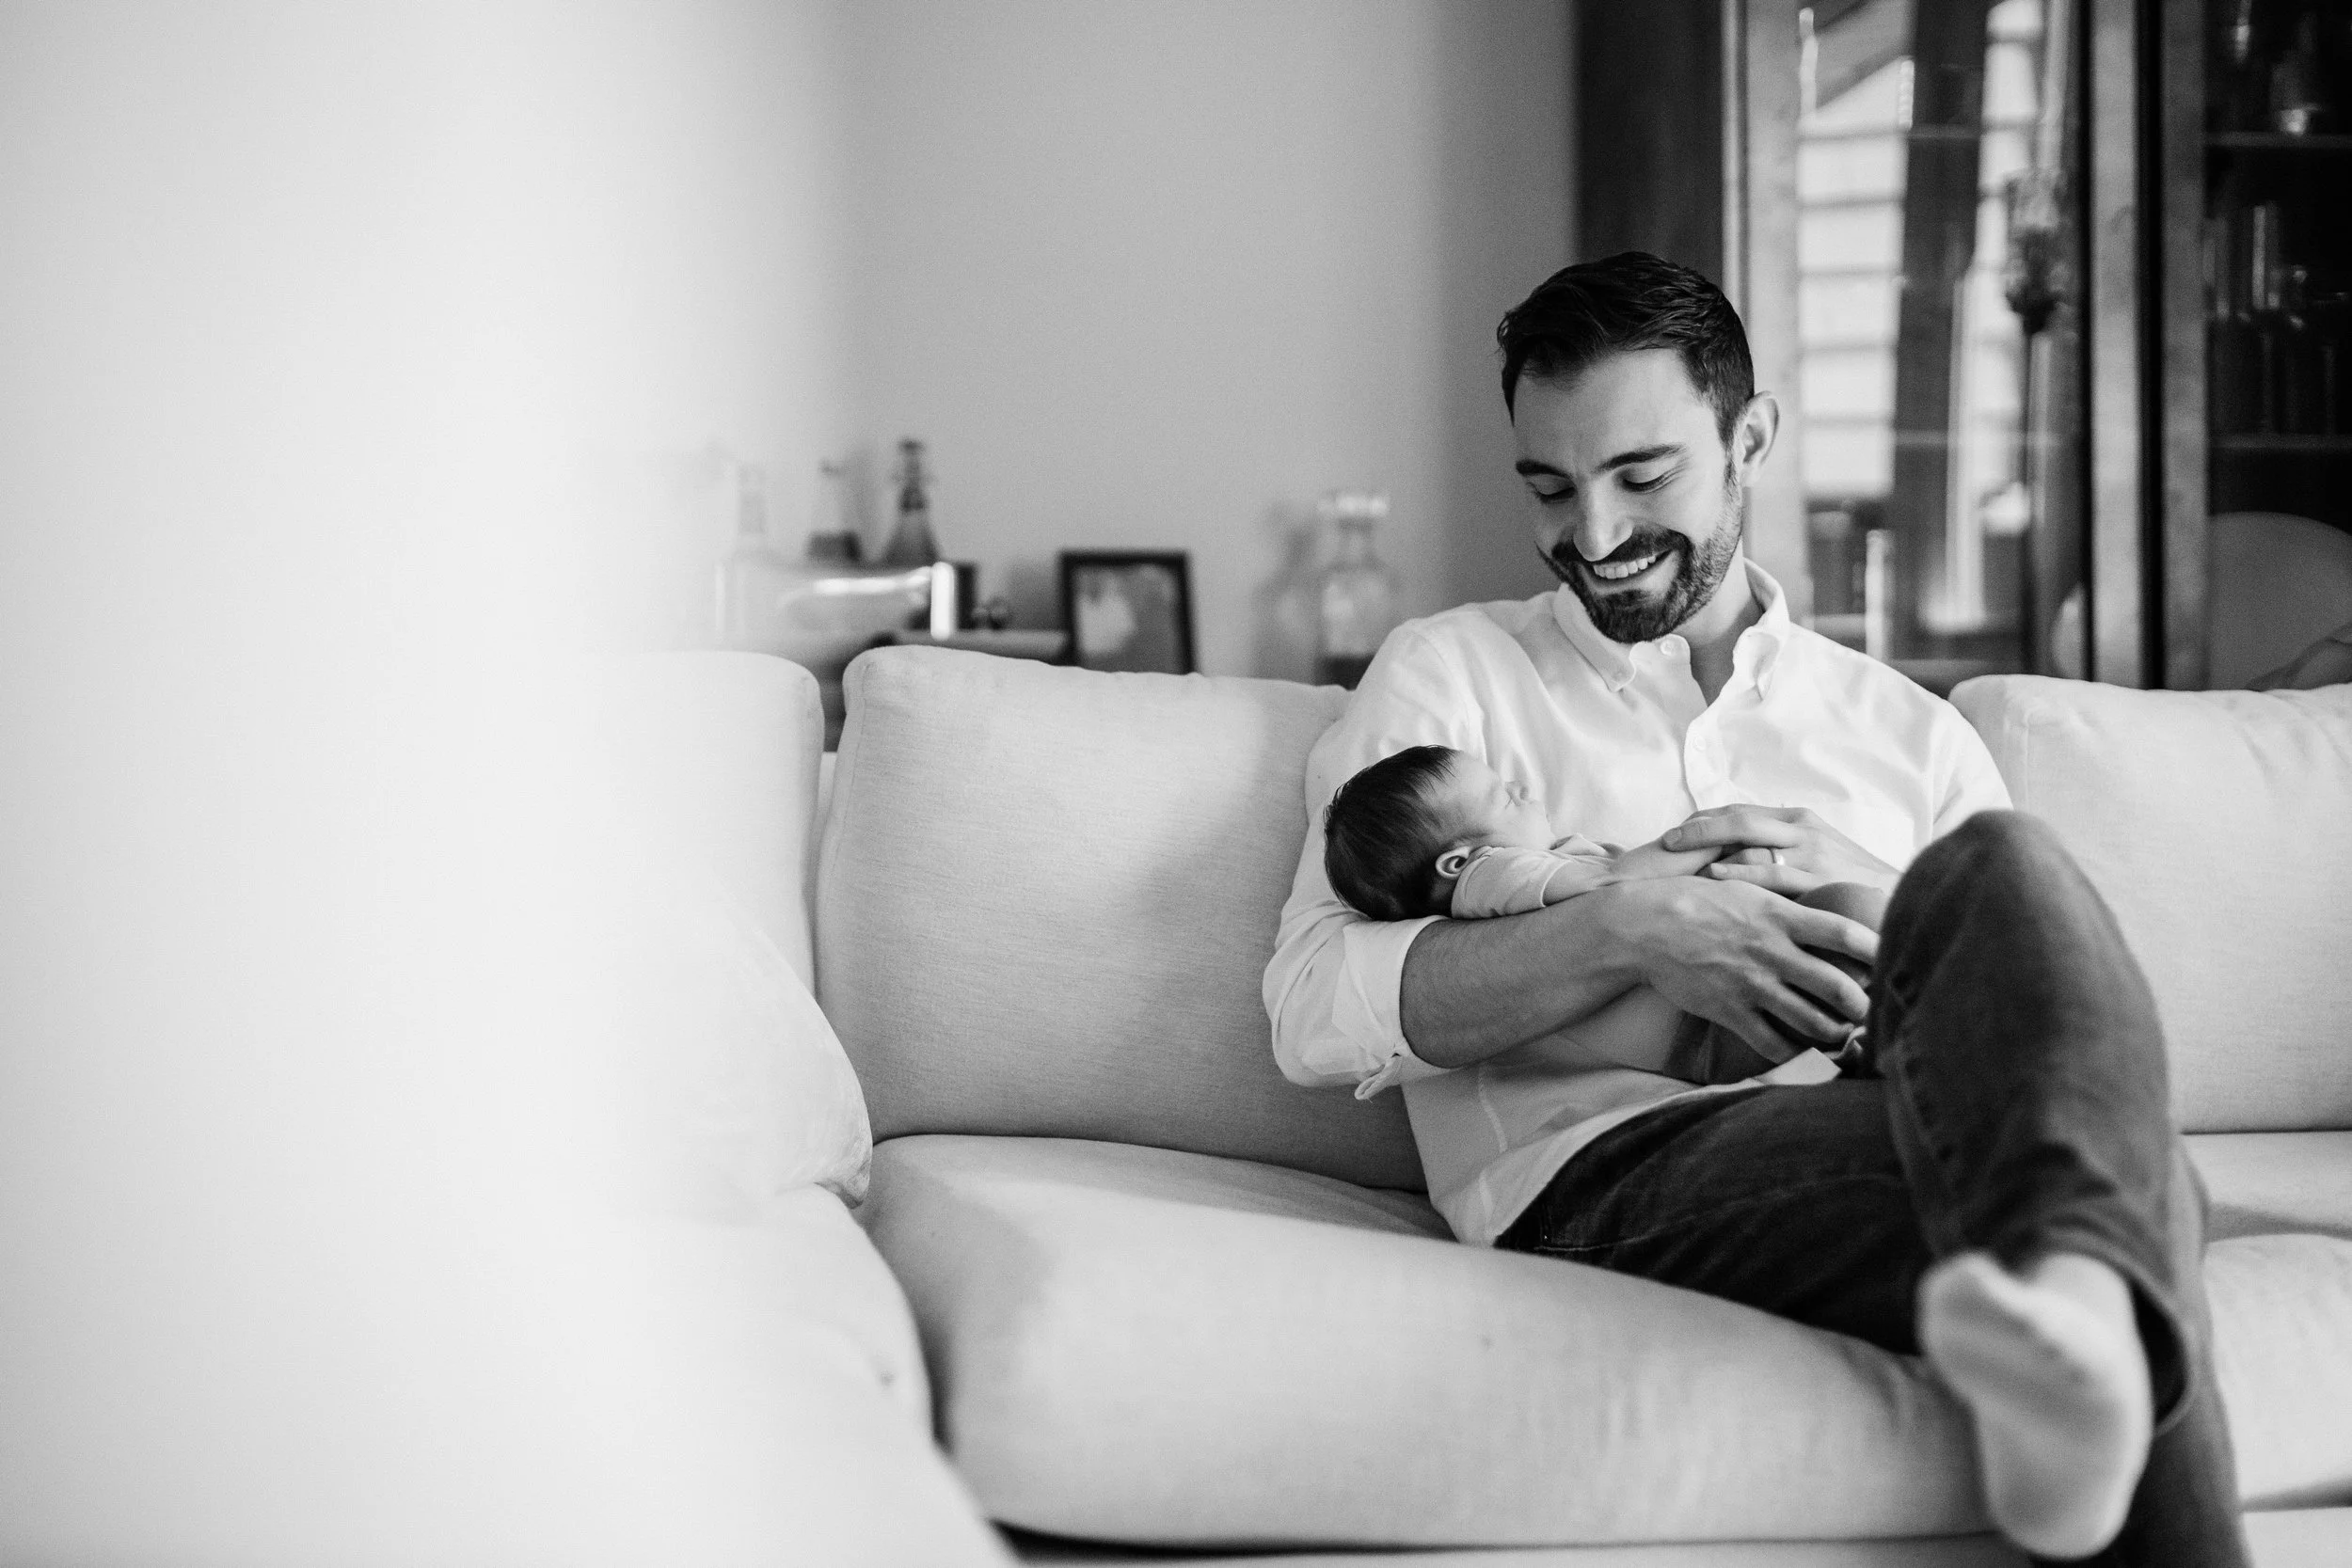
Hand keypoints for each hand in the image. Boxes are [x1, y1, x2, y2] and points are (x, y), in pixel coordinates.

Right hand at [1609, 875, 1877, 1060]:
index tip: (1895, 956)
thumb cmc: (1696, 900)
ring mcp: (1751, 985)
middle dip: (1866, 1005)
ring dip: (1835, 1032)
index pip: (1845, 932)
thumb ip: (1786, 898)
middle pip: (1839, 987)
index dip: (1878, 947)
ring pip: (1812, 1021)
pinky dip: (1792, 1051)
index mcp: (1780, 916)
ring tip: (1844, 1033)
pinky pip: (1771, 1043)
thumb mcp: (1745, 887)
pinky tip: (1799, 1048)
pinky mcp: (1729, 1010)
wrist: (1644, 926)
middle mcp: (1772, 952)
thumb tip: (1822, 898)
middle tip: (1878, 1011)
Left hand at [1660, 804, 1899, 897]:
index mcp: (1799, 819)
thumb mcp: (1819, 856)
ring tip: (1675, 863)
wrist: (1905, 900)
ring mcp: (1810, 851)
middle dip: (1696, 828)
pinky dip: (1737, 874)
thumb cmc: (1854, 884)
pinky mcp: (1818, 878)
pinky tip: (1712, 879)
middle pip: (1736, 818)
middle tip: (1664, 842)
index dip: (1704, 820)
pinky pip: (1769, 873)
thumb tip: (1739, 857)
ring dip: (1708, 850)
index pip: (1740, 811)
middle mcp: (1802, 828)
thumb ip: (1783, 851)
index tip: (1675, 833)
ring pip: (1748, 841)